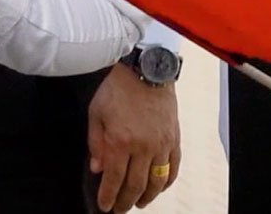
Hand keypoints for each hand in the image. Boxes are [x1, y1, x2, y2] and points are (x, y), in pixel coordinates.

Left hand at [88, 64, 180, 210]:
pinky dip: (166, 182)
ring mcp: (161, 145)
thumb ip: (96, 143)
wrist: (145, 71)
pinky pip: (173, 168)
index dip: (109, 196)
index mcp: (120, 141)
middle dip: (125, 201)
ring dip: (147, 197)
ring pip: (157, 181)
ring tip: (138, 203)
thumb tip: (98, 169)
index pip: (114, 178)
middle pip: (136, 185)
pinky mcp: (174, 139)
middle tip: (119, 210)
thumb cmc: (117, 89)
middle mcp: (143, 147)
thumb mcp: (96, 113)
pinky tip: (159, 188)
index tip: (105, 207)